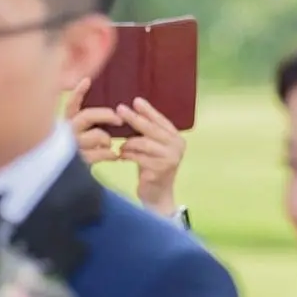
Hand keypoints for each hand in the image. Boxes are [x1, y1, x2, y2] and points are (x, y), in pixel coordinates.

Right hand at [64, 79, 123, 166]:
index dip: (78, 92)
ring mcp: (70, 149)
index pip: (70, 105)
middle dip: (105, 115)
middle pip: (86, 117)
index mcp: (62, 126)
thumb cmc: (67, 159)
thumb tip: (99, 113)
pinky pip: (100, 153)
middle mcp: (64, 135)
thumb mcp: (71, 138)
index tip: (87, 81)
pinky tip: (114, 156)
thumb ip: (81, 125)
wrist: (61, 186)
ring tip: (110, 146)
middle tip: (118, 119)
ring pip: (97, 136)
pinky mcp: (78, 163)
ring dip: (107, 139)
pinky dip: (109, 154)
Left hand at [113, 97, 186, 216]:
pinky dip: (127, 156)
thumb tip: (132, 110)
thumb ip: (147, 133)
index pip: (161, 120)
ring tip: (121, 148)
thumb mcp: (152, 148)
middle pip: (152, 129)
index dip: (148, 110)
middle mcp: (177, 146)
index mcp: (176, 138)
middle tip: (120, 110)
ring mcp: (170, 159)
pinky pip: (139, 157)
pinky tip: (121, 157)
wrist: (157, 196)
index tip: (136, 101)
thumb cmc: (151, 168)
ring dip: (128, 144)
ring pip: (143, 143)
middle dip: (134, 119)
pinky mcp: (160, 170)